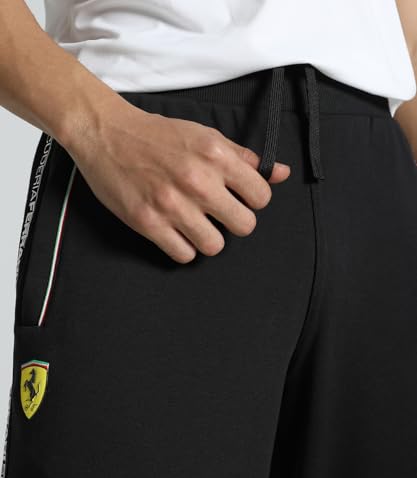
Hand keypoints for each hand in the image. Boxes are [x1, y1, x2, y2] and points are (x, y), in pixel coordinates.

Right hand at [66, 97, 290, 263]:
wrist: (108, 134)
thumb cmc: (158, 135)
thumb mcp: (206, 136)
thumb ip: (245, 157)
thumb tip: (281, 173)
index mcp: (216, 155)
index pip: (261, 197)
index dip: (252, 200)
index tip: (238, 198)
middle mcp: (198, 181)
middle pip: (244, 227)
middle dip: (233, 222)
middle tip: (217, 213)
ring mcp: (172, 204)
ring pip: (215, 246)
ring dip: (208, 238)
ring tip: (194, 224)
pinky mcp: (148, 223)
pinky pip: (183, 255)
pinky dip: (182, 247)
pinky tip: (175, 231)